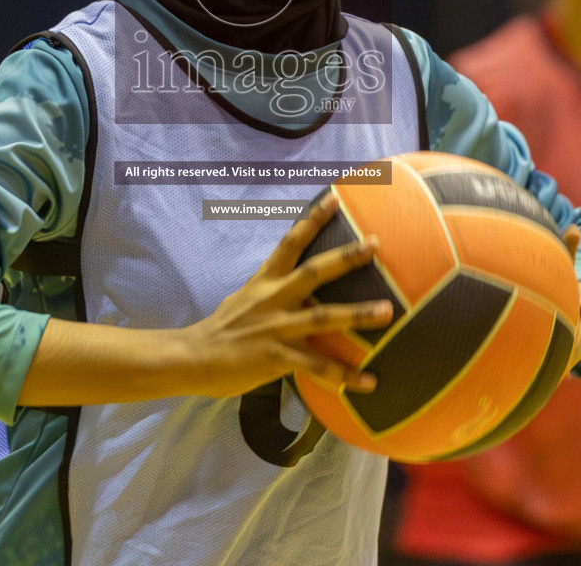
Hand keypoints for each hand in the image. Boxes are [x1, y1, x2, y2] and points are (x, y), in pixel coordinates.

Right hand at [176, 192, 392, 398]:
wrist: (193, 358)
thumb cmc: (222, 330)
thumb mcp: (245, 298)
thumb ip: (271, 290)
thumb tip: (293, 282)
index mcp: (265, 281)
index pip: (290, 243)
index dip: (311, 220)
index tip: (333, 199)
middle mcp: (273, 299)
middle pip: (314, 272)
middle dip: (346, 257)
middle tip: (375, 244)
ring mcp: (276, 328)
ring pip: (323, 316)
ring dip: (357, 314)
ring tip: (387, 311)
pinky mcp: (277, 358)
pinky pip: (317, 366)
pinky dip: (345, 375)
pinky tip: (370, 381)